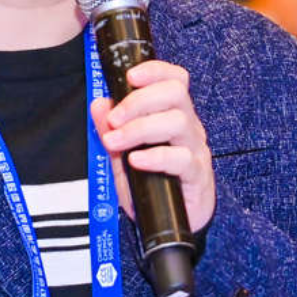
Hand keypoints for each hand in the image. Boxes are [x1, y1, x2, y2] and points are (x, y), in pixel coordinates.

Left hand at [89, 60, 215, 232]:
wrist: (170, 225)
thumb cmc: (151, 185)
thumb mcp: (122, 156)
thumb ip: (111, 131)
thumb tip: (99, 104)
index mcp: (173, 114)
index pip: (174, 79)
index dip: (155, 71)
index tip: (130, 77)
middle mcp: (188, 127)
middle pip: (176, 93)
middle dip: (139, 100)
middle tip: (115, 119)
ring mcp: (195, 149)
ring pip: (178, 121)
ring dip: (140, 128)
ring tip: (116, 141)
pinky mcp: (197, 175)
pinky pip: (181, 158)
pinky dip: (155, 157)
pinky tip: (136, 161)